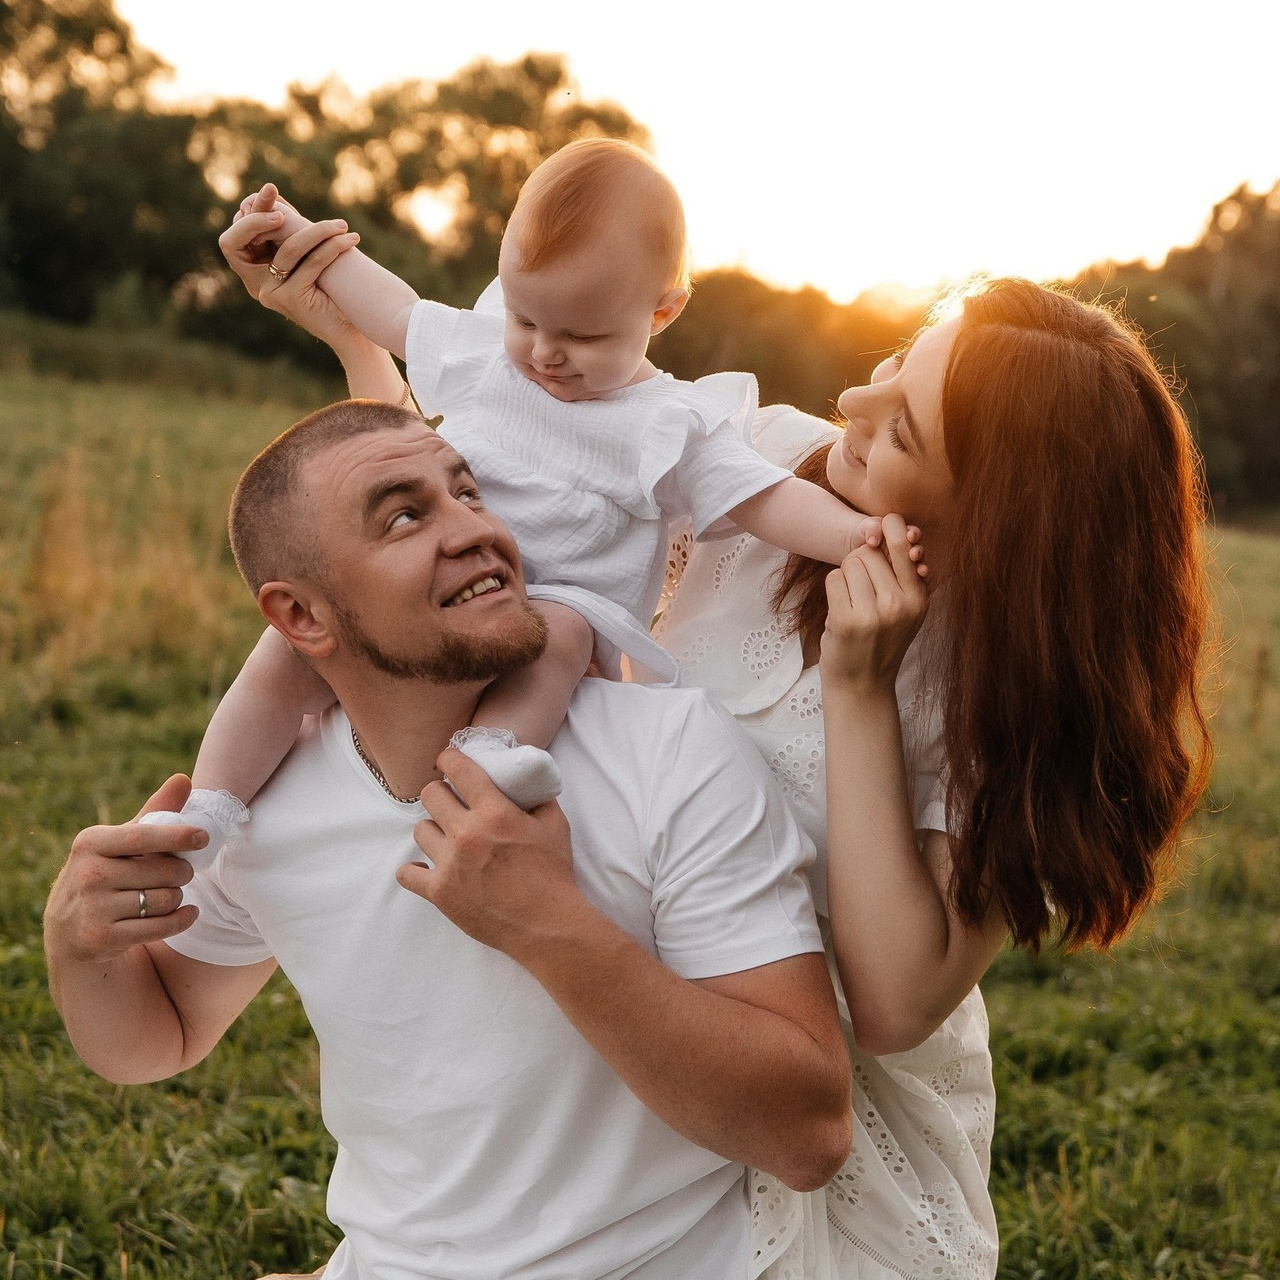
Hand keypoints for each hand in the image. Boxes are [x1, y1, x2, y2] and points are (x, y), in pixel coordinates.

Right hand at [43, 775, 201, 964]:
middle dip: (182, 874)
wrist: (70, 930)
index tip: (203, 837)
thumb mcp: (121, 841)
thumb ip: (155, 811)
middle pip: (165, 871)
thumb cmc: (107, 872)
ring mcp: (93, 908)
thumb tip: (184, 779)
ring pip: (166, 899)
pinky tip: (187, 913)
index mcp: (91, 842)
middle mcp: (88, 874)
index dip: (177, 836)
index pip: (142, 836)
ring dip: (177, 898)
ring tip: (167, 895)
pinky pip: (162, 926)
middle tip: (177, 875)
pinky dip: (182, 919)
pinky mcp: (103, 937)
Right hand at [218, 188, 361, 348]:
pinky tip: (349, 240)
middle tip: (284, 198)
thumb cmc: (333, 292)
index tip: (271, 191)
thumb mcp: (307, 257)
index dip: (251, 213)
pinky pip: (310, 263)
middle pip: (250, 238)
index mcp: (255, 273)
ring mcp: (271, 293)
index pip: (237, 237)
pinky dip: (331, 248)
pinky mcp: (290, 299)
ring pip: (289, 249)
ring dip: (318, 231)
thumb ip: (289, 234)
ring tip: (342, 226)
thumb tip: (277, 198)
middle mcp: (257, 285)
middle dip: (265, 212)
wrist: (352, 332)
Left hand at [398, 748, 581, 955]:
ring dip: (434, 830)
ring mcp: (450, 864)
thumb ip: (537, 798)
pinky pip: (407, 873)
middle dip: (441, 794)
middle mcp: (467, 833)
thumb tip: (525, 781)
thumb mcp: (555, 825)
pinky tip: (429, 869)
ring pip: (419, 830)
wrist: (547, 925)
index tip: (448, 762)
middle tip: (451, 803)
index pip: (457, 769)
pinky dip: (416, 871)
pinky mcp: (440, 892)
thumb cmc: (553, 874)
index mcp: (495, 812)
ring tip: (447, 839)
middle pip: (430, 795)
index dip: (449, 759)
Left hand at [820, 513, 928, 693]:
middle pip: (870, 552)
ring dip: (845, 577)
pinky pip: (833, 579)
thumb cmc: (881, 643)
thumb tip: (891, 527)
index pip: (903, 543)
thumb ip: (904, 576)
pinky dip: (833, 589)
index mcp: (919, 598)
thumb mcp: (907, 612)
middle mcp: (900, 604)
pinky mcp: (846, 620)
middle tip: (860, 587)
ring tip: (851, 601)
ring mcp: (873, 613)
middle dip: (859, 561)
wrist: (862, 686)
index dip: (888, 528)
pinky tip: (840, 609)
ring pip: (850, 563)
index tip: (879, 532)